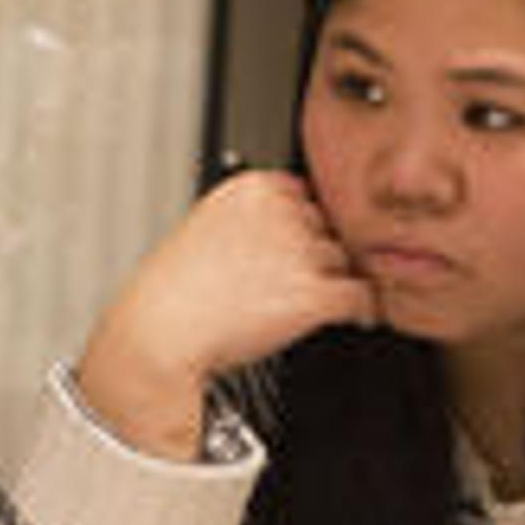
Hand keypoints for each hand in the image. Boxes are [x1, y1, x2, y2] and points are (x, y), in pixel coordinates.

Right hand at [73, 171, 377, 457]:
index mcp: (251, 188)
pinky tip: (356, 318)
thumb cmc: (174, 293)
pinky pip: (361, 296)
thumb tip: (300, 225)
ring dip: (332, 284)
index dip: (301, 227)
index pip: (304, 195)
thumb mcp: (207, 228)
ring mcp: (299, 252)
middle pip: (325, 229)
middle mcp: (280, 213)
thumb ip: (254, 219)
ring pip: (342, 262)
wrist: (159, 336)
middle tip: (292, 286)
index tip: (297, 249)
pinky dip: (364, 310)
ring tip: (304, 307)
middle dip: (316, 256)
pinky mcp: (313, 294)